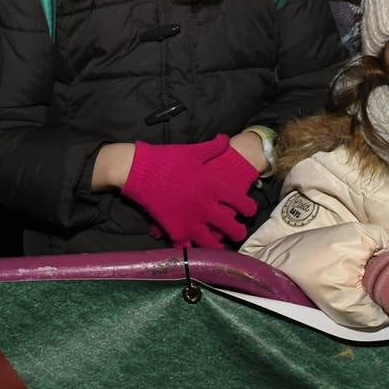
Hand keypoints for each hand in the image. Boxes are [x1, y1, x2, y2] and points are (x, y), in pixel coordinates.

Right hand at [121, 135, 257, 247]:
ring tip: (220, 246)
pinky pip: (187, 247)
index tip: (249, 211)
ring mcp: (190, 221)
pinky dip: (191, 249)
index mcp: (213, 187)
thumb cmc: (167, 158)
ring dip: (218, 246)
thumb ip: (213, 147)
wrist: (139, 170)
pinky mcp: (174, 230)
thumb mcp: (193, 151)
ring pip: (212, 244)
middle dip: (238, 232)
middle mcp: (205, 207)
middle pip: (231, 227)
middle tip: (238, 232)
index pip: (241, 202)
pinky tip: (194, 247)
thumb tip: (226, 139)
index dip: (249, 208)